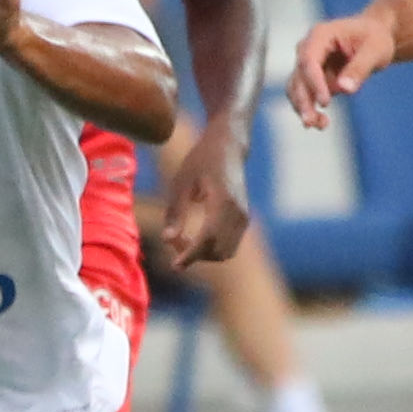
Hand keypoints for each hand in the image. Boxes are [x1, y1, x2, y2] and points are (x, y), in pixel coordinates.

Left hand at [144, 130, 252, 277]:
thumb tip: (167, 240)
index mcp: (224, 201)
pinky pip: (229, 245)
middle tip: (173, 240)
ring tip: (182, 238)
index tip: (175, 266)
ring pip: (225, 252)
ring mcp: (245, 217)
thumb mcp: (181, 181)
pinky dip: (211, 248)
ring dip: (203, 254)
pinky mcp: (244, 220)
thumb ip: (175, 211)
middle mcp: (239, 212)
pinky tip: (194, 237)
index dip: (191, 255)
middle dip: (195, 255)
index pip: (208, 238)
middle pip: (218, 250)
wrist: (230, 146)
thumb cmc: (201, 160)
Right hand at [282, 13, 394, 127]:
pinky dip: (309, 109)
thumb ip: (359, 68)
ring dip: (304, 108)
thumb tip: (344, 88)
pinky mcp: (312, 78)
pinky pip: (304, 95)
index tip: (325, 102)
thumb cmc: (375, 38)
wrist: (374, 37)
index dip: (314, 82)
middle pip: (298, 76)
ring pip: (296, 89)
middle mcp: (308, 48)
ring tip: (321, 125)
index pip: (309, 60)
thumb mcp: (375, 50)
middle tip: (313, 122)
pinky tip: (321, 123)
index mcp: (321, 35)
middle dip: (304, 101)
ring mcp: (308, 63)